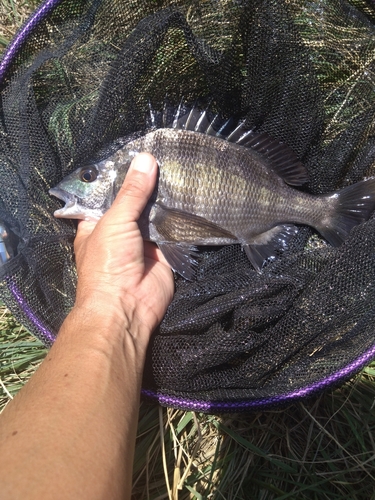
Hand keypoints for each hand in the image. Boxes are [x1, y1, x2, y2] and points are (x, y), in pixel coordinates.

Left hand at [73, 153, 173, 344]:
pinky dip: (180, 216)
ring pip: (156, 214)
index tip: (140, 152)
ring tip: (181, 170)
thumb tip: (145, 159)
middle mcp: (120, 230)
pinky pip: (173, 230)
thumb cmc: (108, 263)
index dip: (123, 174)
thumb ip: (132, 192)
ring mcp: (143, 241)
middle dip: (149, 185)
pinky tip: (190, 195)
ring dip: (166, 199)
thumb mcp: (115, 221)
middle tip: (167, 157)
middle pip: (136, 201)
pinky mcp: (164, 251)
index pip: (110, 192)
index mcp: (98, 222)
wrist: (128, 306)